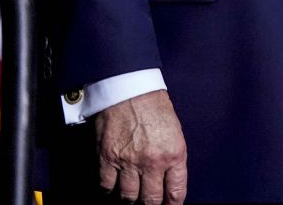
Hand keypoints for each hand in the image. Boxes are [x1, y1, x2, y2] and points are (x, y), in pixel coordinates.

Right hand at [95, 90, 187, 204]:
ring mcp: (128, 162)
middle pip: (150, 200)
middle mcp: (152, 162)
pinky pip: (107, 187)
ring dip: (130, 200)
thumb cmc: (154, 107)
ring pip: (128, 198)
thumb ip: (172, 159)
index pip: (176, 192)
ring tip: (132, 198)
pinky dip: (110, 191)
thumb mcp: (175, 132)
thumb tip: (168, 182)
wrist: (130, 89)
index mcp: (174, 154)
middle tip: (148, 204)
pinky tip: (114, 188)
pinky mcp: (107, 158)